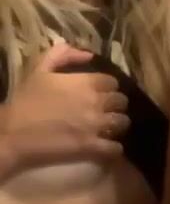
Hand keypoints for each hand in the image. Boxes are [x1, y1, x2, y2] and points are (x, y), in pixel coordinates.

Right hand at [1, 43, 129, 175]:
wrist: (12, 133)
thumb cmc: (24, 101)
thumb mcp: (39, 69)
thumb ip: (62, 55)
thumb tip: (88, 54)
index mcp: (84, 82)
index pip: (112, 81)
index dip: (108, 87)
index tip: (101, 94)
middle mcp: (94, 102)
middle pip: (122, 102)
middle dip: (116, 106)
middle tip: (106, 112)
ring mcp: (95, 125)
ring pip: (123, 123)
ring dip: (117, 126)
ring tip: (108, 129)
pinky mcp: (91, 147)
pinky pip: (115, 148)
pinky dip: (114, 148)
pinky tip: (106, 147)